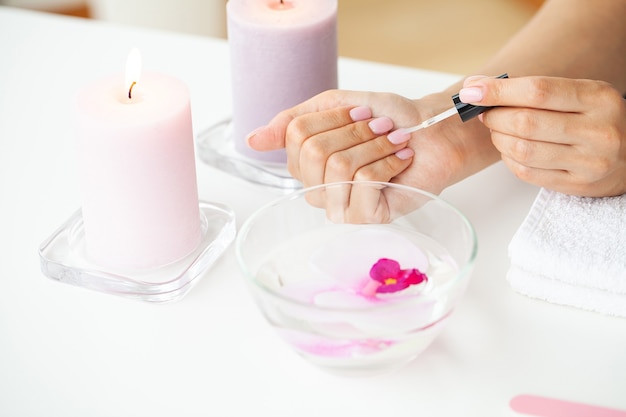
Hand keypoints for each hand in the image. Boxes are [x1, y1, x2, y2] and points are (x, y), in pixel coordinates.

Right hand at [247, 88, 499, 220]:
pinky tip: (400, 162)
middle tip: (381, 128)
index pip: (295, 135)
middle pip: (314, 153)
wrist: (433, 133)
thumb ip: (292, 121)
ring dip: (374, 146)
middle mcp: (317, 188)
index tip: (361, 113)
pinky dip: (388, 163)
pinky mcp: (365, 217)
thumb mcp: (335, 105)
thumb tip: (250, 140)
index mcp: (306, 163)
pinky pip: (363, 183)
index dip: (332, 118)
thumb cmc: (390, 120)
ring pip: (339, 168)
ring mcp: (339, 206)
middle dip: (354, 132)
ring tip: (394, 143)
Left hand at [460, 75, 625, 196]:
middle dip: (495, 117)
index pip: (537, 91)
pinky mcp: (578, 185)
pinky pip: (527, 173)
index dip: (497, 91)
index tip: (471, 89)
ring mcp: (589, 161)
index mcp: (597, 97)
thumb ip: (536, 91)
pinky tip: (511, 150)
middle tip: (486, 114)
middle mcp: (597, 130)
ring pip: (522, 150)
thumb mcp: (579, 95)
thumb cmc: (594, 120)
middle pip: (525, 123)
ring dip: (499, 139)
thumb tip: (478, 86)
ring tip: (499, 132)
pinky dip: (509, 159)